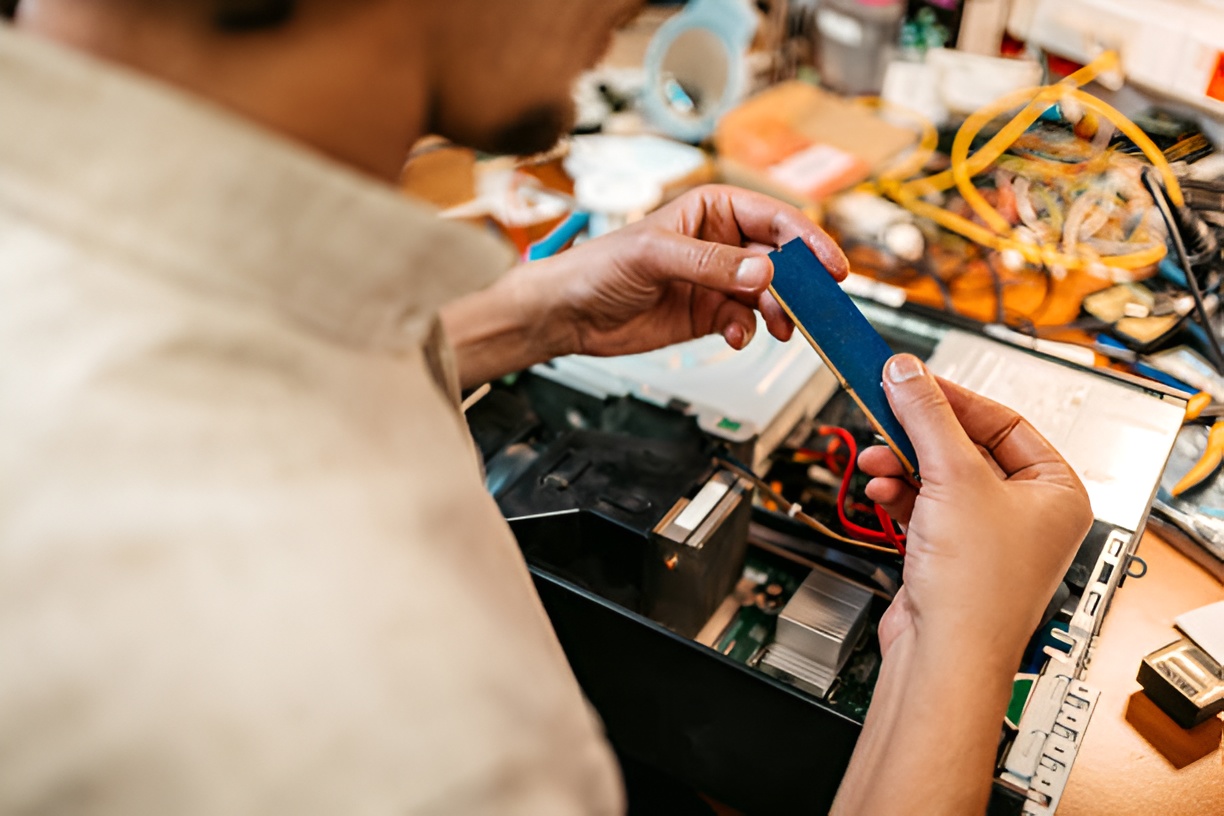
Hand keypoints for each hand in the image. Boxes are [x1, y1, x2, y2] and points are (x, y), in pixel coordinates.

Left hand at [525, 185, 846, 357]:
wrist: (569, 312)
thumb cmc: (599, 265)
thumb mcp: (655, 255)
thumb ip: (711, 263)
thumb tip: (761, 272)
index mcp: (712, 209)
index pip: (774, 219)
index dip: (807, 241)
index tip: (830, 267)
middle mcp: (721, 243)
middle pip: (781, 260)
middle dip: (799, 284)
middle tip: (812, 307)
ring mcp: (717, 280)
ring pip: (769, 295)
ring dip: (779, 312)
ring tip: (779, 327)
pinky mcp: (709, 314)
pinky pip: (746, 322)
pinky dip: (749, 331)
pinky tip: (737, 336)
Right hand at [858, 354, 1092, 664]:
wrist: (944, 654)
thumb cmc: (979, 591)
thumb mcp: (952, 477)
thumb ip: (926, 416)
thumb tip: (908, 373)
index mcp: (1056, 490)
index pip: (1003, 420)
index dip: (954, 398)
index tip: (913, 380)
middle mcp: (1026, 513)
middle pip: (964, 447)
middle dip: (918, 436)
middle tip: (885, 412)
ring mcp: (987, 535)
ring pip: (938, 476)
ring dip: (901, 464)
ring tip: (875, 460)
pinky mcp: (951, 552)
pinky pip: (923, 505)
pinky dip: (899, 493)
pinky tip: (880, 490)